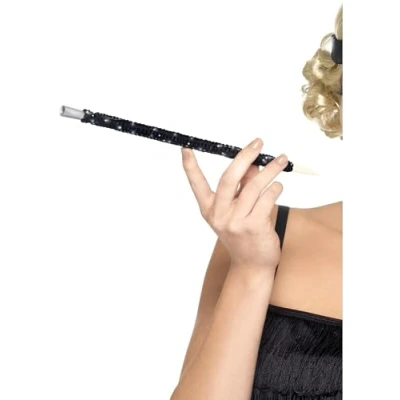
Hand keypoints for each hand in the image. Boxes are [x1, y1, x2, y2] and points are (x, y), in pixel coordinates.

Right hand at [181, 138, 287, 274]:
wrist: (251, 264)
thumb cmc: (243, 234)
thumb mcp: (235, 210)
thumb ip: (242, 186)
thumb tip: (253, 163)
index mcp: (209, 209)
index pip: (197, 184)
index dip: (190, 166)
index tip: (185, 149)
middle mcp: (219, 214)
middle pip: (229, 178)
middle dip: (245, 156)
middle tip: (258, 143)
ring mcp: (236, 222)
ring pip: (254, 186)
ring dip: (270, 170)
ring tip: (281, 161)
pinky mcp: (254, 226)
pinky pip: (267, 199)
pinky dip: (275, 189)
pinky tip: (278, 186)